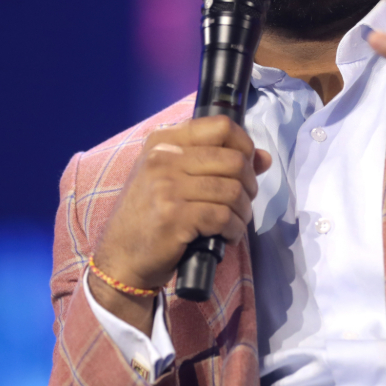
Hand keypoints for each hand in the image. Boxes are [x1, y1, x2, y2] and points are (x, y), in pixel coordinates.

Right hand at [91, 116, 271, 330]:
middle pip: (234, 160)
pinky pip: (224, 217)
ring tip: (234, 222)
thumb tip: (264, 157)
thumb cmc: (150, 217)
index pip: (220, 127)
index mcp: (163, 142)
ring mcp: (167, 186)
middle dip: (249, 185)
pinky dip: (234, 229)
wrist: (121, 258)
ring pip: (233, 190)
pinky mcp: (174, 216)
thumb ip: (215, 163)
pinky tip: (227, 236)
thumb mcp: (173, 180)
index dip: (244, 146)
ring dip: (243, 211)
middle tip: (241, 203)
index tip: (246, 168)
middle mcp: (162, 158)